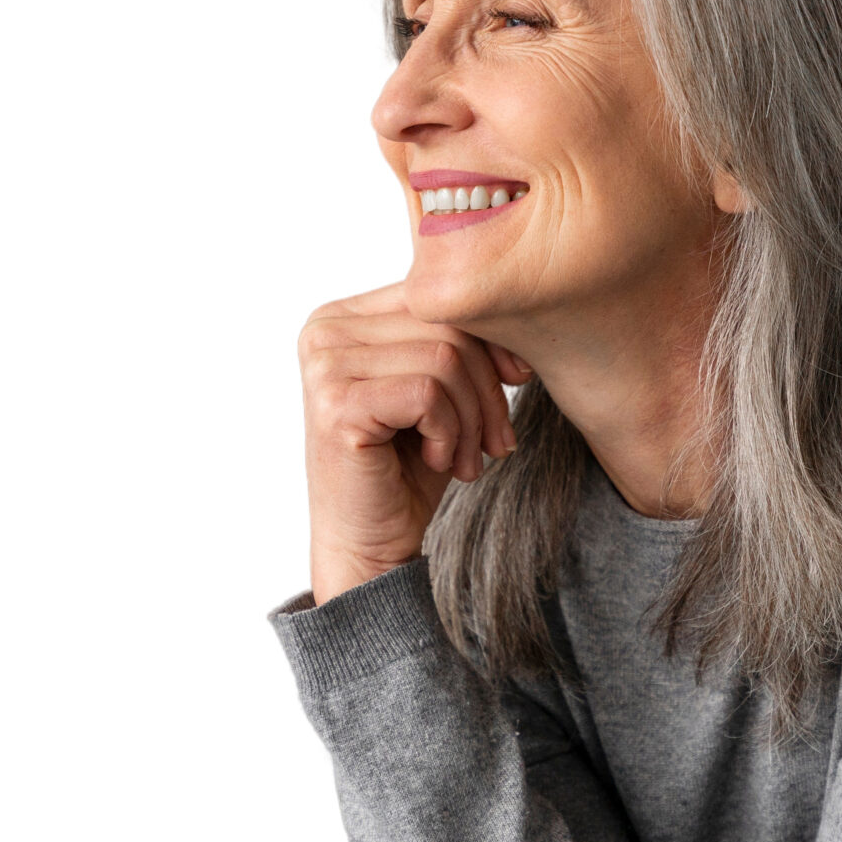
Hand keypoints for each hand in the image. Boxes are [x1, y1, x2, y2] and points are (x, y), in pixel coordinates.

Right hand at [298, 284, 533, 603]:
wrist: (372, 544)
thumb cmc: (407, 468)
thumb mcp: (440, 389)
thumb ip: (455, 338)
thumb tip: (509, 304)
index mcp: (344, 316)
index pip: (437, 298)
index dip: (489, 339)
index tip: (517, 381)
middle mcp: (324, 330)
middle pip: (445, 324)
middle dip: (486, 387)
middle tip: (494, 442)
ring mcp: (324, 365)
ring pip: (444, 358)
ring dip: (471, 418)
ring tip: (465, 457)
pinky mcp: (336, 404)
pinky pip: (428, 393)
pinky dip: (450, 432)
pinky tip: (438, 460)